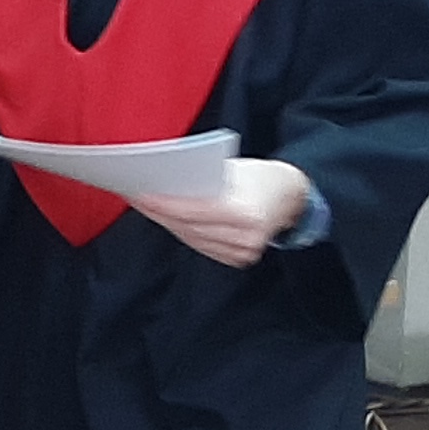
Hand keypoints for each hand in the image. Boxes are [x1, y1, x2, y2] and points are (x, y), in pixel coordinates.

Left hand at [133, 158, 311, 269]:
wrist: (292, 196)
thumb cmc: (259, 177)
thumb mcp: (233, 171)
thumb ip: (203, 180)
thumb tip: (162, 182)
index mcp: (245, 212)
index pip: (195, 211)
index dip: (165, 204)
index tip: (140, 194)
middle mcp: (246, 237)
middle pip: (190, 227)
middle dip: (160, 212)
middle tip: (137, 196)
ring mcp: (244, 252)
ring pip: (193, 239)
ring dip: (168, 222)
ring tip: (147, 206)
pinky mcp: (240, 258)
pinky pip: (202, 246)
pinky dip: (184, 232)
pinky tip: (168, 219)